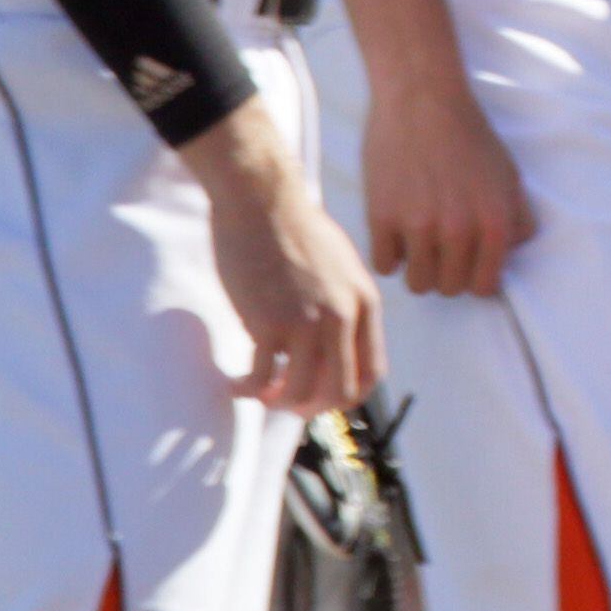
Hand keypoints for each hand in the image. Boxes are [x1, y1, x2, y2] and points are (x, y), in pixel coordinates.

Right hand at [183, 109, 381, 413]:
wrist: (263, 201)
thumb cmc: (296, 229)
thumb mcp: (342, 267)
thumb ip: (345, 304)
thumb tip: (336, 344)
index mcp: (366, 303)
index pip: (373, 372)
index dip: (348, 395)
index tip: (322, 396)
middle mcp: (343, 317)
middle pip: (341, 391)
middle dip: (314, 408)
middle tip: (288, 403)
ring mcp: (306, 322)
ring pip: (300, 393)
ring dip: (278, 403)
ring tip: (259, 392)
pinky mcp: (267, 322)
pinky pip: (260, 378)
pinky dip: (247, 390)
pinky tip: (236, 384)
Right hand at [365, 73, 536, 297]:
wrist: (423, 100)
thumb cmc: (470, 136)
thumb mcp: (510, 176)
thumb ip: (517, 219)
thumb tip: (513, 251)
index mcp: (494, 223)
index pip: (484, 286)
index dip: (475, 278)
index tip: (467, 265)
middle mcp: (459, 230)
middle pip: (449, 288)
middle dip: (447, 273)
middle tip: (441, 248)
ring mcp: (418, 226)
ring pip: (416, 283)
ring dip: (418, 267)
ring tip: (420, 240)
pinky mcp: (382, 218)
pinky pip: (384, 265)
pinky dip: (390, 254)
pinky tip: (397, 231)